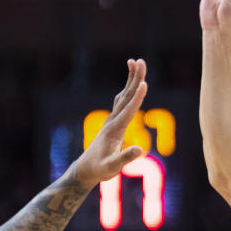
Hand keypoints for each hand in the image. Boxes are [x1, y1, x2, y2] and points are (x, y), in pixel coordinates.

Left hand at [70, 58, 147, 186]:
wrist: (86, 169)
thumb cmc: (100, 170)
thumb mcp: (112, 167)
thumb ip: (125, 159)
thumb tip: (140, 150)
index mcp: (115, 130)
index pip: (128, 110)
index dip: (138, 98)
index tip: (145, 83)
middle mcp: (113, 121)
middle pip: (127, 96)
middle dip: (135, 79)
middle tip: (141, 61)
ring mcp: (112, 120)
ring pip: (124, 95)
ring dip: (131, 79)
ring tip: (135, 62)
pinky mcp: (113, 123)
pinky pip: (121, 101)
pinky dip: (128, 90)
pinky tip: (131, 85)